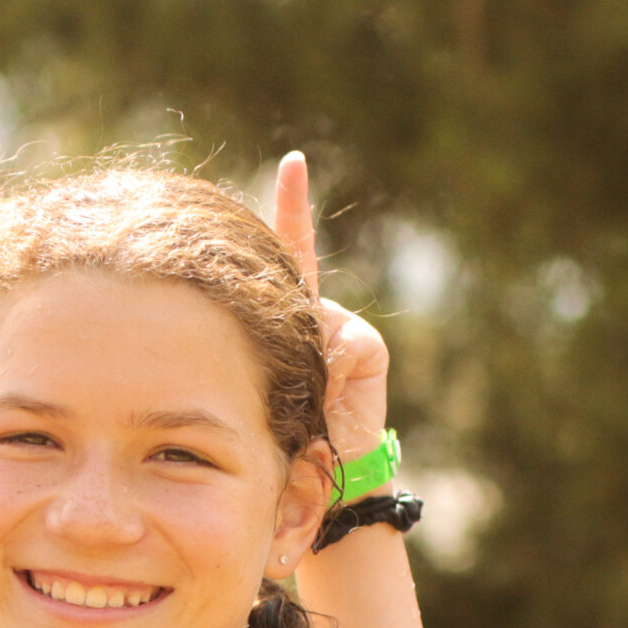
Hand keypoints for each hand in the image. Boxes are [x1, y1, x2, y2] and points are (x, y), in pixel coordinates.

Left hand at [275, 151, 391, 463]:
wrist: (325, 464)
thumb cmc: (280, 425)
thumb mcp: (262, 384)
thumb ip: (274, 349)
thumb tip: (290, 334)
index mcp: (284, 314)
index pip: (282, 255)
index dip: (290, 208)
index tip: (295, 163)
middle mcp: (314, 311)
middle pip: (298, 265)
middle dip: (292, 215)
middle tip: (293, 165)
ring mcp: (340, 326)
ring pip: (312, 321)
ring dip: (298, 358)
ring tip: (295, 393)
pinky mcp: (366, 345)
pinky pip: (340, 346)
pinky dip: (328, 371)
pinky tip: (325, 395)